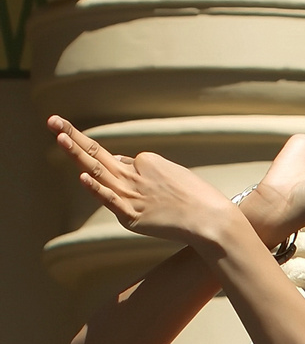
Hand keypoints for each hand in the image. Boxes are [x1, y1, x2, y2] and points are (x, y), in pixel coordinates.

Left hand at [51, 115, 240, 245]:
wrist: (213, 222)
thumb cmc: (201, 200)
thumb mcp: (176, 174)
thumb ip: (149, 170)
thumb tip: (124, 162)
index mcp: (148, 161)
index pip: (122, 161)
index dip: (122, 168)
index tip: (140, 182)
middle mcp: (136, 175)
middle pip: (98, 154)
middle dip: (73, 136)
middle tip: (52, 120)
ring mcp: (131, 196)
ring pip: (97, 171)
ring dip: (75, 153)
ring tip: (58, 137)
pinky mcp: (132, 217)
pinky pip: (109, 200)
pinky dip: (94, 189)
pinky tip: (80, 177)